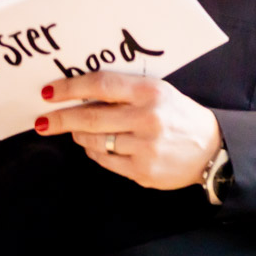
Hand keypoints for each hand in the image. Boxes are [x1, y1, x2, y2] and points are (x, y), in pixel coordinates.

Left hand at [35, 73, 221, 190]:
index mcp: (152, 92)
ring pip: (94, 140)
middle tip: (43, 121)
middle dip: (61, 119)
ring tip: (77, 131)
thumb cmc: (181, 116)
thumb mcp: (161, 94)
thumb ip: (126, 93)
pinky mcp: (142, 170)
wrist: (213, 149)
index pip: (102, 85)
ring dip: (79, 135)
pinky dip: (94, 151)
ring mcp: (145, 147)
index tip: (49, 92)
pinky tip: (97, 145)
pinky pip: (104, 160)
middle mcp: (148, 118)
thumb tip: (80, 96)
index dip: (70, 88)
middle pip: (90, 117)